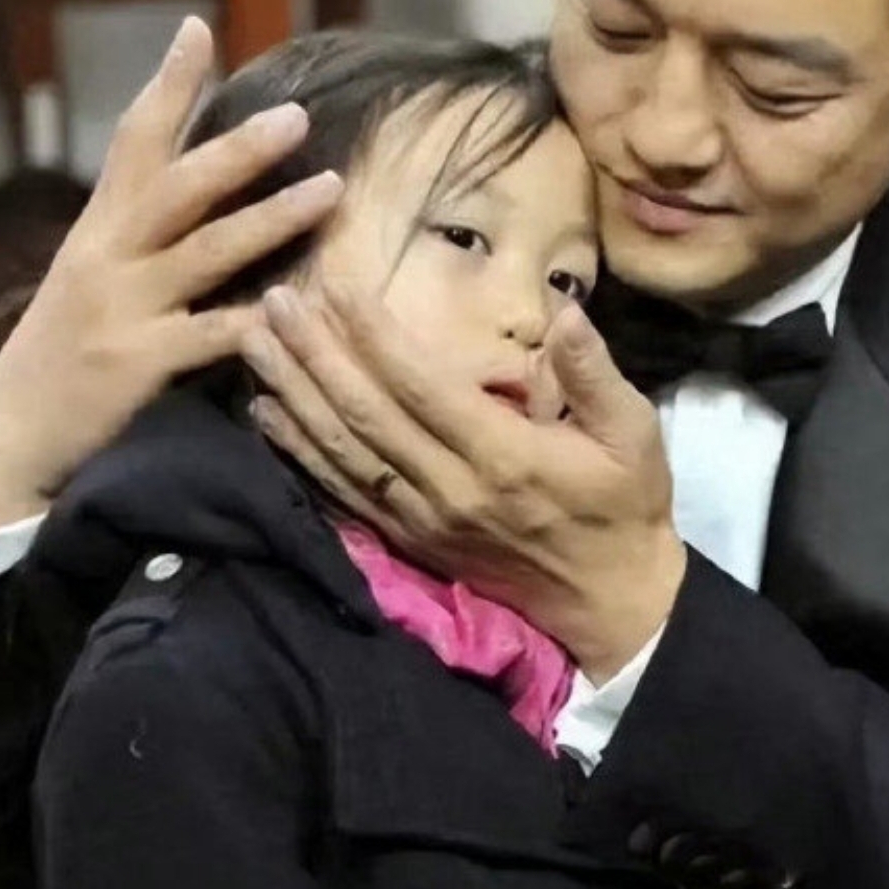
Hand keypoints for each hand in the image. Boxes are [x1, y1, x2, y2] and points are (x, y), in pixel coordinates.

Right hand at [0, 18, 342, 532]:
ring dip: (272, 218)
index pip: (134, 140)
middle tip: (296, 116)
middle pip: (180, 188)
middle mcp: (108, 257)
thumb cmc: (63, 347)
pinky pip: (210, 337)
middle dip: (238, 149)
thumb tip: (199, 174)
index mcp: (99, 228)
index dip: (167, 85)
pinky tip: (296, 306)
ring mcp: (123, 309)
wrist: (9, 434)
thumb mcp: (90, 273)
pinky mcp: (138, 364)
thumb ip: (138, 226)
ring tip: (332, 189)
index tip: (198, 28)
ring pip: (208, 252)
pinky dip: (255, 321)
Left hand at [243, 284, 686, 682]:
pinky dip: (300, 454)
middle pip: (365, 417)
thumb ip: (597, 374)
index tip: (337, 286)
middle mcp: (451, 489)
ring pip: (343, 454)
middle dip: (314, 356)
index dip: (373, 337)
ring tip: (253, 344)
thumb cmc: (624, 506)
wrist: (610, 603)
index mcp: (504, 456)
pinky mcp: (410, 542)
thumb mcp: (634, 434)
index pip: (422, 388)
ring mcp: (423, 521)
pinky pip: (342, 495)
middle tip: (274, 301)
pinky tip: (267, 417)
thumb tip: (564, 314)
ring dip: (294, 397)